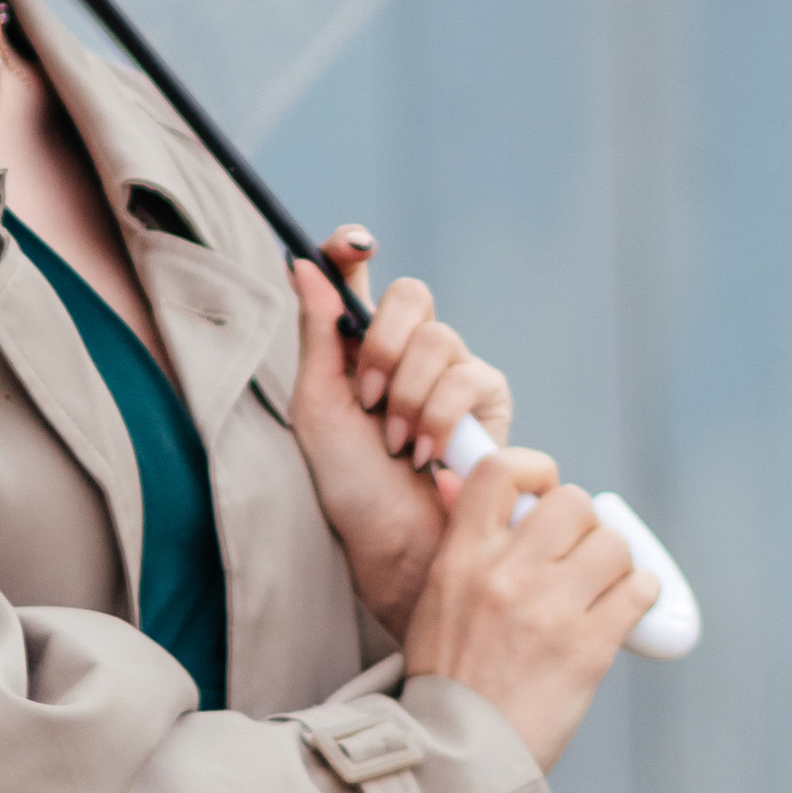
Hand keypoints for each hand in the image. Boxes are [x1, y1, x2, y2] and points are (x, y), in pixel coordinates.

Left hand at [288, 236, 511, 632]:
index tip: (353, 247)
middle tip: (369, 399)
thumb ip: (317, 335)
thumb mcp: (318, 408)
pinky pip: (472, 377)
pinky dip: (440, 417)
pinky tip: (426, 456)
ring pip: (440, 339)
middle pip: (411, 296)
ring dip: (409, 397)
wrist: (394, 545)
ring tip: (396, 446)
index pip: (357, 276)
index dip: (353, 250)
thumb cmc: (350, 486)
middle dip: (384, 346)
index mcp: (358, 346)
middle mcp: (408, 351)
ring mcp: (452, 373)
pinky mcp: (489, 402)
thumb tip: (302, 263)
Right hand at [402, 448, 659, 766]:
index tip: (543, 492)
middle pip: (573, 503)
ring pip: (614, 545)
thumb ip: (457, 543)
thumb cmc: (447, 680)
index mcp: (461, 558)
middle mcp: (506, 573)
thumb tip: (454, 480)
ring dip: (616, 562)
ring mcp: (549, 609)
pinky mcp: (588, 647)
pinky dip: (641, 595)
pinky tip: (625, 610)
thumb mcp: (435, 600)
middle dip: (583, 524)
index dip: (533, 469)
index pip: (499, 470)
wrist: (459, 756)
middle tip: (578, 555)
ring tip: (602, 588)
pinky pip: (639, 590)